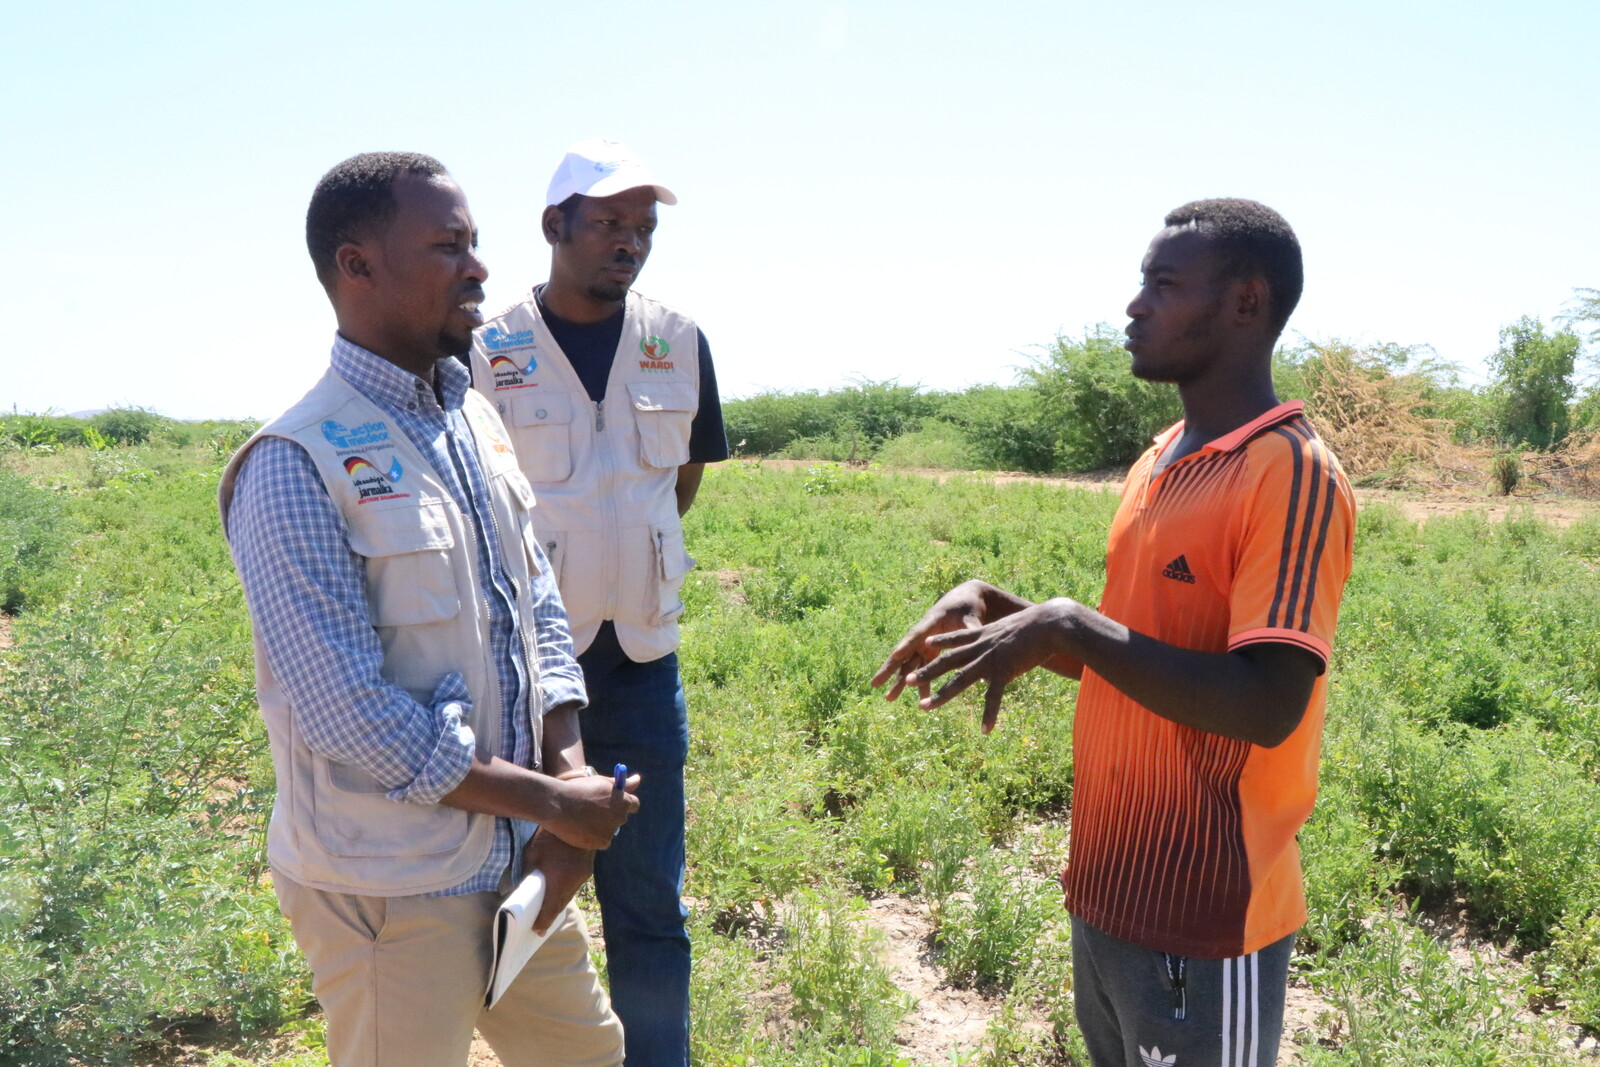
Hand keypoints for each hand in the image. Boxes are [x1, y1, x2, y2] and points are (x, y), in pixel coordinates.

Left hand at [521, 828, 594, 934]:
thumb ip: (528, 873)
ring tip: (548, 908)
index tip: (536, 931)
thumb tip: (525, 885)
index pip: (550, 910)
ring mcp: (582, 877)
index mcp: (558, 882)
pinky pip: (575, 886)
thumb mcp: (531, 854)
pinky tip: (559, 890)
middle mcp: (572, 883)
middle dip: (550, 916)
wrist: (577, 818)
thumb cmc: (549, 837)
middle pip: (560, 905)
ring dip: (558, 903)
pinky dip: (566, 891)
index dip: (542, 922)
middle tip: (540, 925)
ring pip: (569, 896)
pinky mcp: (587, 869)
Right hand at [539, 772, 640, 850]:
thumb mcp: (601, 782)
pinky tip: (581, 828)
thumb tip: (637, 779)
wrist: (558, 805)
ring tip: (582, 818)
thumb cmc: (579, 789)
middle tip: (593, 810)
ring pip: (609, 830)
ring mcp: (611, 831)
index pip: (633, 804)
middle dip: (611, 815)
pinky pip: (601, 841)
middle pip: (620, 817)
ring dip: (601, 826)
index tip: (615, 803)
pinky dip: (593, 837)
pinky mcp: (602, 843)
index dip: (624, 803)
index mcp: (623, 801)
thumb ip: (621, 784)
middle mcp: (620, 817)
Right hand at [870, 581, 990, 702]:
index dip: (906, 644)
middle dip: (888, 668)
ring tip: (889, 698)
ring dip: (900, 681)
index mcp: (931, 621)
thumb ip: (971, 628)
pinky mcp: (930, 652)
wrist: (964, 603)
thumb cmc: (966, 607)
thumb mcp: (971, 616)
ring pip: (908, 665)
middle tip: (874, 683)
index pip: (916, 633)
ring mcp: (924, 645)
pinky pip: (922, 669)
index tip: (895, 655)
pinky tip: (922, 699)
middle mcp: (922, 635)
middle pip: (902, 652)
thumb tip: (976, 637)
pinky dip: (921, 683)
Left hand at [903, 597, 1078, 733]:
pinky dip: (989, 714)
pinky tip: (984, 730)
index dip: (941, 641)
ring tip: (924, 706)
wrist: (1050, 623)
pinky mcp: (1004, 671)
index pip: (957, 638)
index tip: (927, 642)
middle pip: (948, 661)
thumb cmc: (1039, 624)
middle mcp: (981, 648)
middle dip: (928, 670)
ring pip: (960, 680)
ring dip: (941, 695)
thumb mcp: (1016, 626)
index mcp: (983, 636)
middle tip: (908, 679)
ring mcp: (990, 660)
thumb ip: (1008, 635)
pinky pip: (993, 697)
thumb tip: (1012, 635)